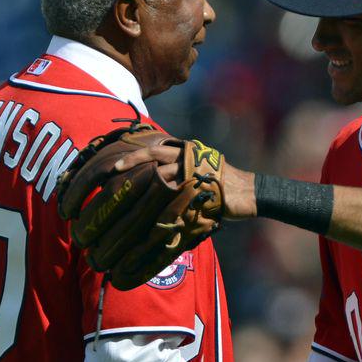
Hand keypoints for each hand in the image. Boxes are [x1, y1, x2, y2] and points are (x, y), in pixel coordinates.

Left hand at [113, 143, 257, 218]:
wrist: (249, 193)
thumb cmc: (221, 187)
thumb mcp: (198, 173)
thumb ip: (178, 176)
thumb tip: (156, 186)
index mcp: (187, 150)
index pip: (155, 148)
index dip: (134, 154)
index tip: (115, 163)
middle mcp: (190, 155)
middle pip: (155, 153)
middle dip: (132, 161)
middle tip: (112, 170)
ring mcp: (196, 168)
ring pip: (164, 171)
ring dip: (145, 184)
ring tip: (128, 196)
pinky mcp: (203, 184)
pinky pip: (178, 193)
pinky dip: (164, 204)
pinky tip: (151, 213)